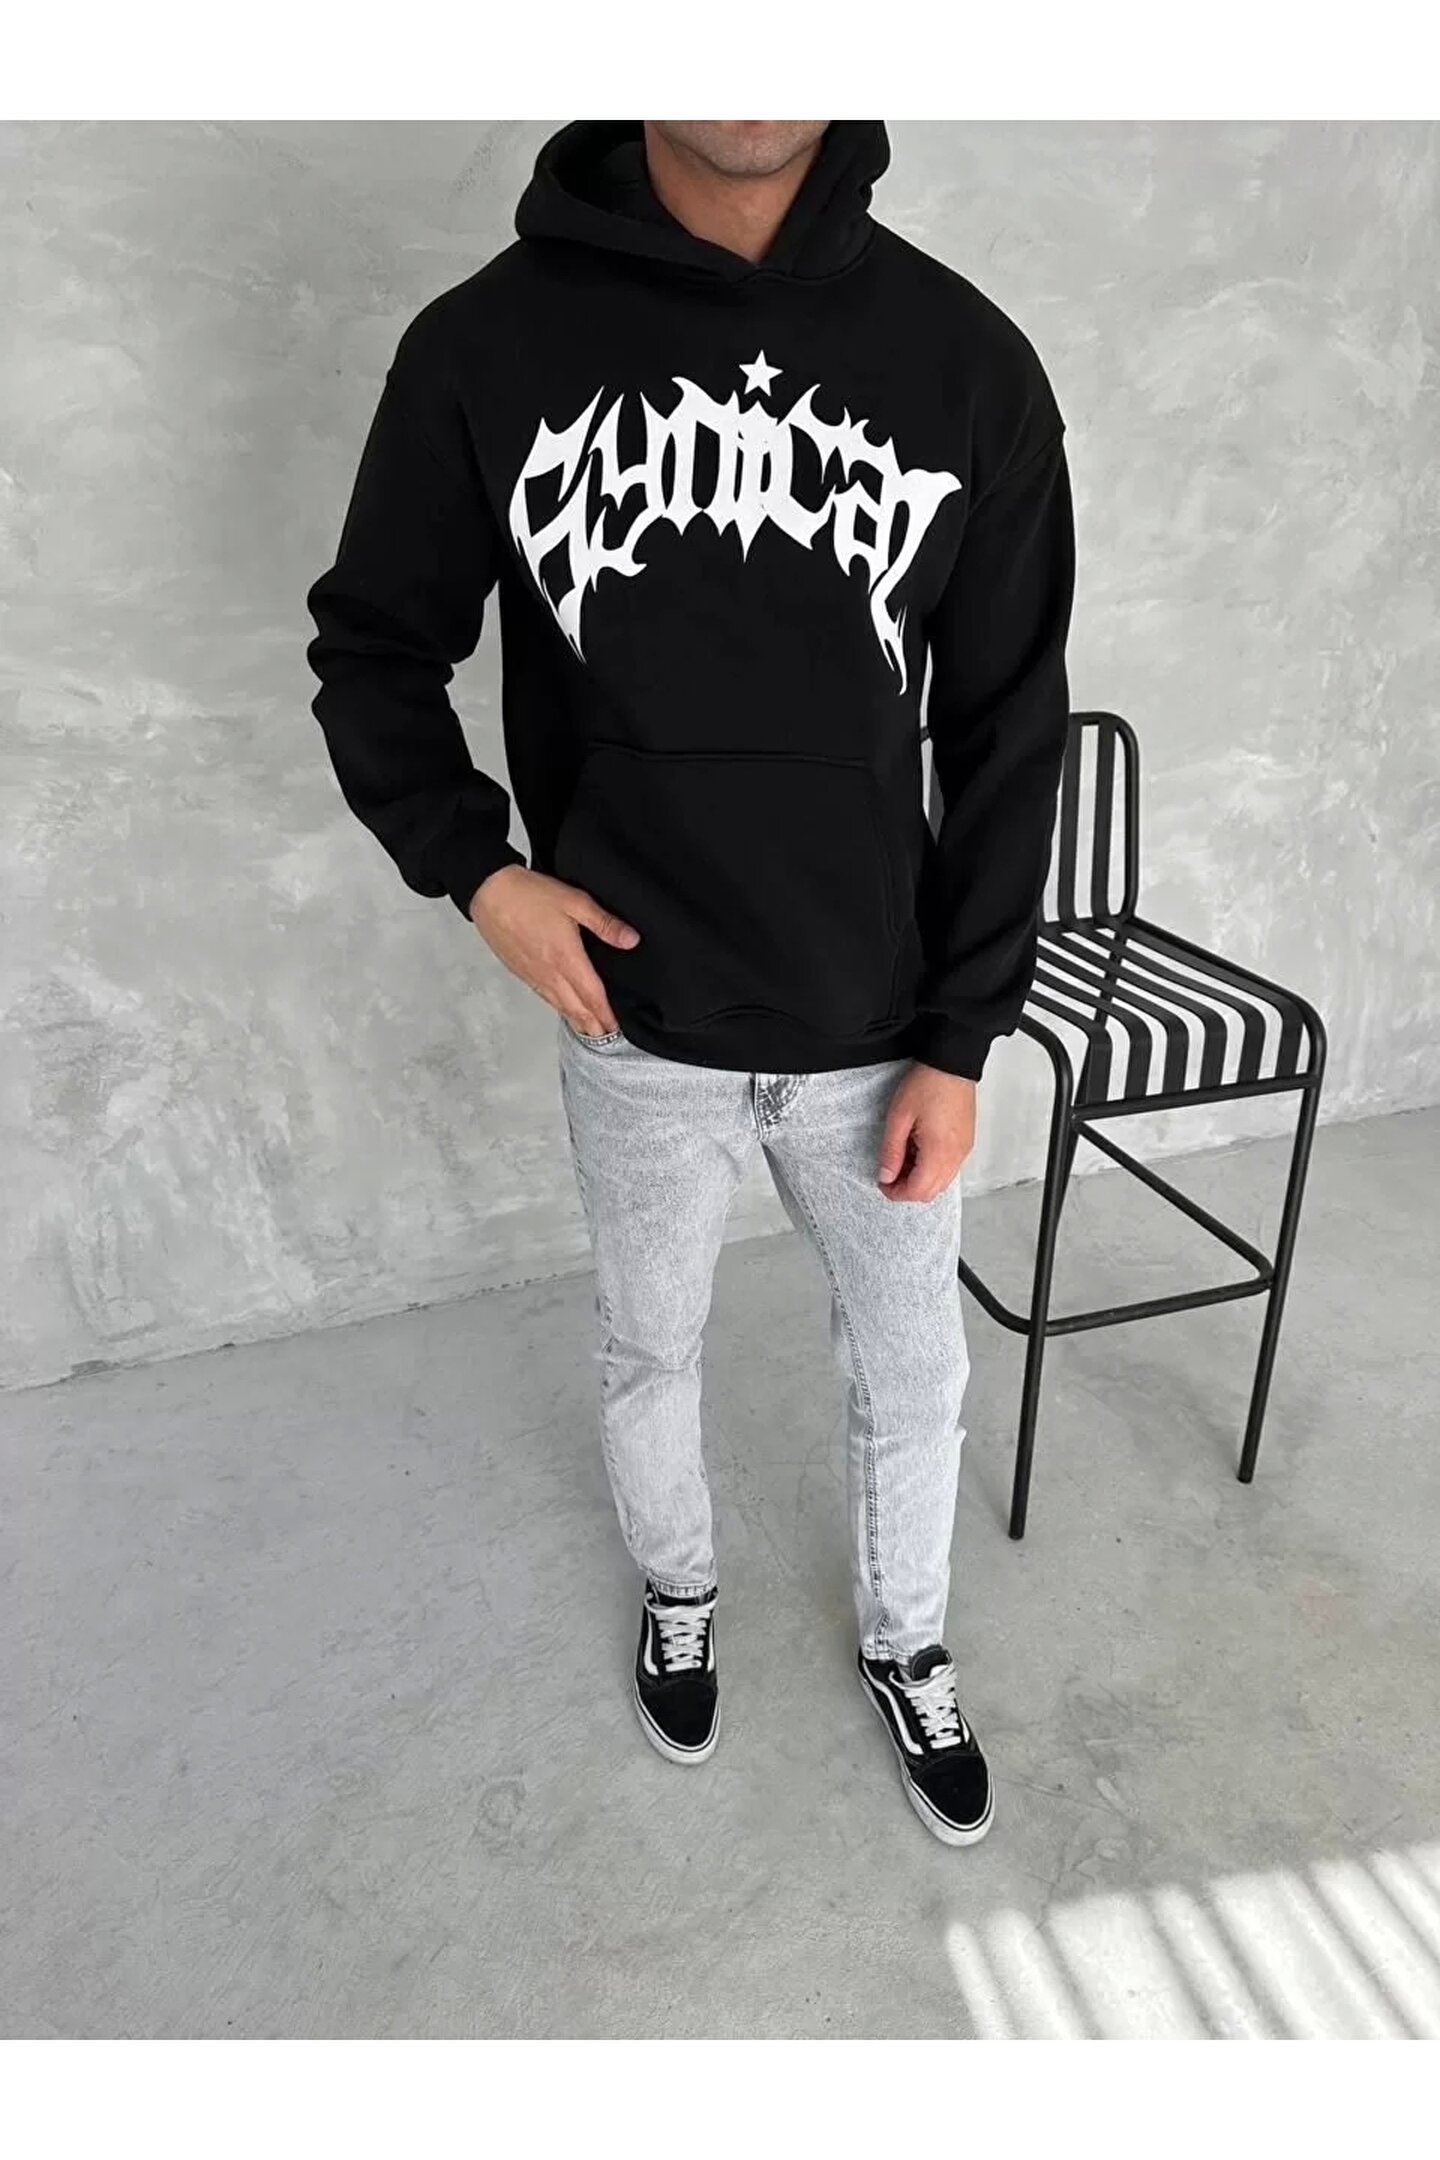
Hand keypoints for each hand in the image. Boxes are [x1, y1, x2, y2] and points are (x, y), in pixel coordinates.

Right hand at [468, 865, 639, 1034]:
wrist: (489, 892)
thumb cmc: (529, 894)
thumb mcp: (575, 901)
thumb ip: (604, 923)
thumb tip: (631, 940)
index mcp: (567, 958)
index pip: (592, 995)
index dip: (606, 1014)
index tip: (617, 1029)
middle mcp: (550, 973)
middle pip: (576, 1008)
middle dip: (593, 1025)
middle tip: (608, 1038)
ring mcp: (533, 974)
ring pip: (559, 1005)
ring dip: (576, 1020)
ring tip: (590, 1032)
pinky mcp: (520, 971)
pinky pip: (543, 996)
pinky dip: (558, 1008)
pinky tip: (562, 1008)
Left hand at [876, 1063, 975, 1201]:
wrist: (952, 1064)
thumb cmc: (928, 1084)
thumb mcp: (899, 1117)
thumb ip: (891, 1151)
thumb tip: (886, 1175)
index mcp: (939, 1152)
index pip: (918, 1191)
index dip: (897, 1193)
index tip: (883, 1183)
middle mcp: (956, 1156)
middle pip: (931, 1192)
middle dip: (908, 1189)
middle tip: (890, 1173)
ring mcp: (964, 1150)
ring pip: (942, 1182)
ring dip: (920, 1179)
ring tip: (903, 1158)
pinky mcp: (966, 1142)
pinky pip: (950, 1168)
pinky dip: (932, 1168)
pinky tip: (919, 1150)